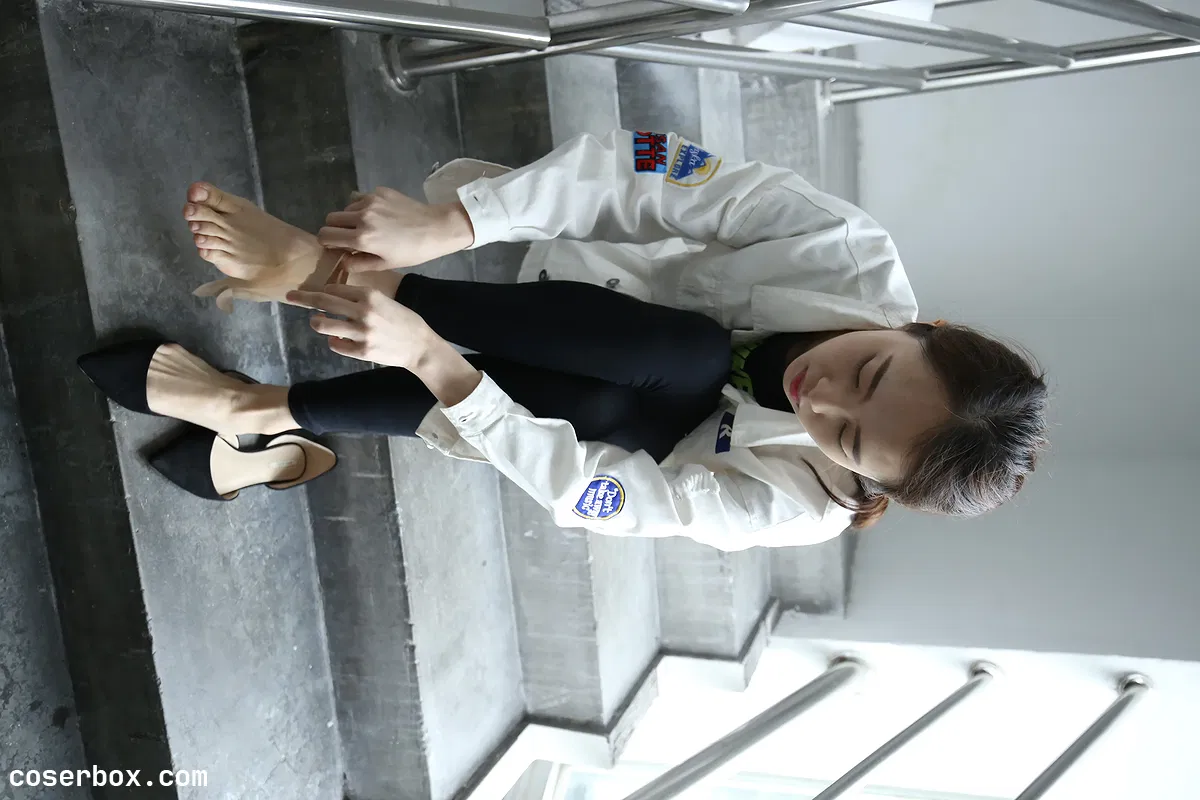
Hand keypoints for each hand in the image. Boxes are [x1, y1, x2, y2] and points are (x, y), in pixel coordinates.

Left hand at [286, 284, 436, 368]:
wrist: (420, 346)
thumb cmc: (404, 320)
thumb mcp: (385, 300)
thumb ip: (362, 297)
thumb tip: (335, 295)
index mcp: (369, 295)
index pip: (334, 288)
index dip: (325, 291)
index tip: (318, 293)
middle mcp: (362, 311)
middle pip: (322, 301)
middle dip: (302, 298)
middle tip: (289, 296)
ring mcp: (361, 333)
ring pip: (323, 324)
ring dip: (316, 322)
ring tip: (318, 322)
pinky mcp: (361, 351)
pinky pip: (335, 345)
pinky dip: (333, 341)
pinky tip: (339, 340)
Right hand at [317, 188, 474, 272]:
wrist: (436, 227)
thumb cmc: (412, 252)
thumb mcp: (385, 264)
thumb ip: (358, 263)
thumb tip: (342, 259)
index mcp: (361, 238)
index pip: (325, 235)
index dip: (327, 242)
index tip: (335, 246)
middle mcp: (361, 216)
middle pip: (330, 219)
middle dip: (335, 228)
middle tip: (349, 236)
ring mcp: (370, 201)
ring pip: (345, 208)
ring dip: (350, 217)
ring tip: (368, 226)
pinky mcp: (379, 191)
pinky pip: (360, 198)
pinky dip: (363, 207)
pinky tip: (380, 215)